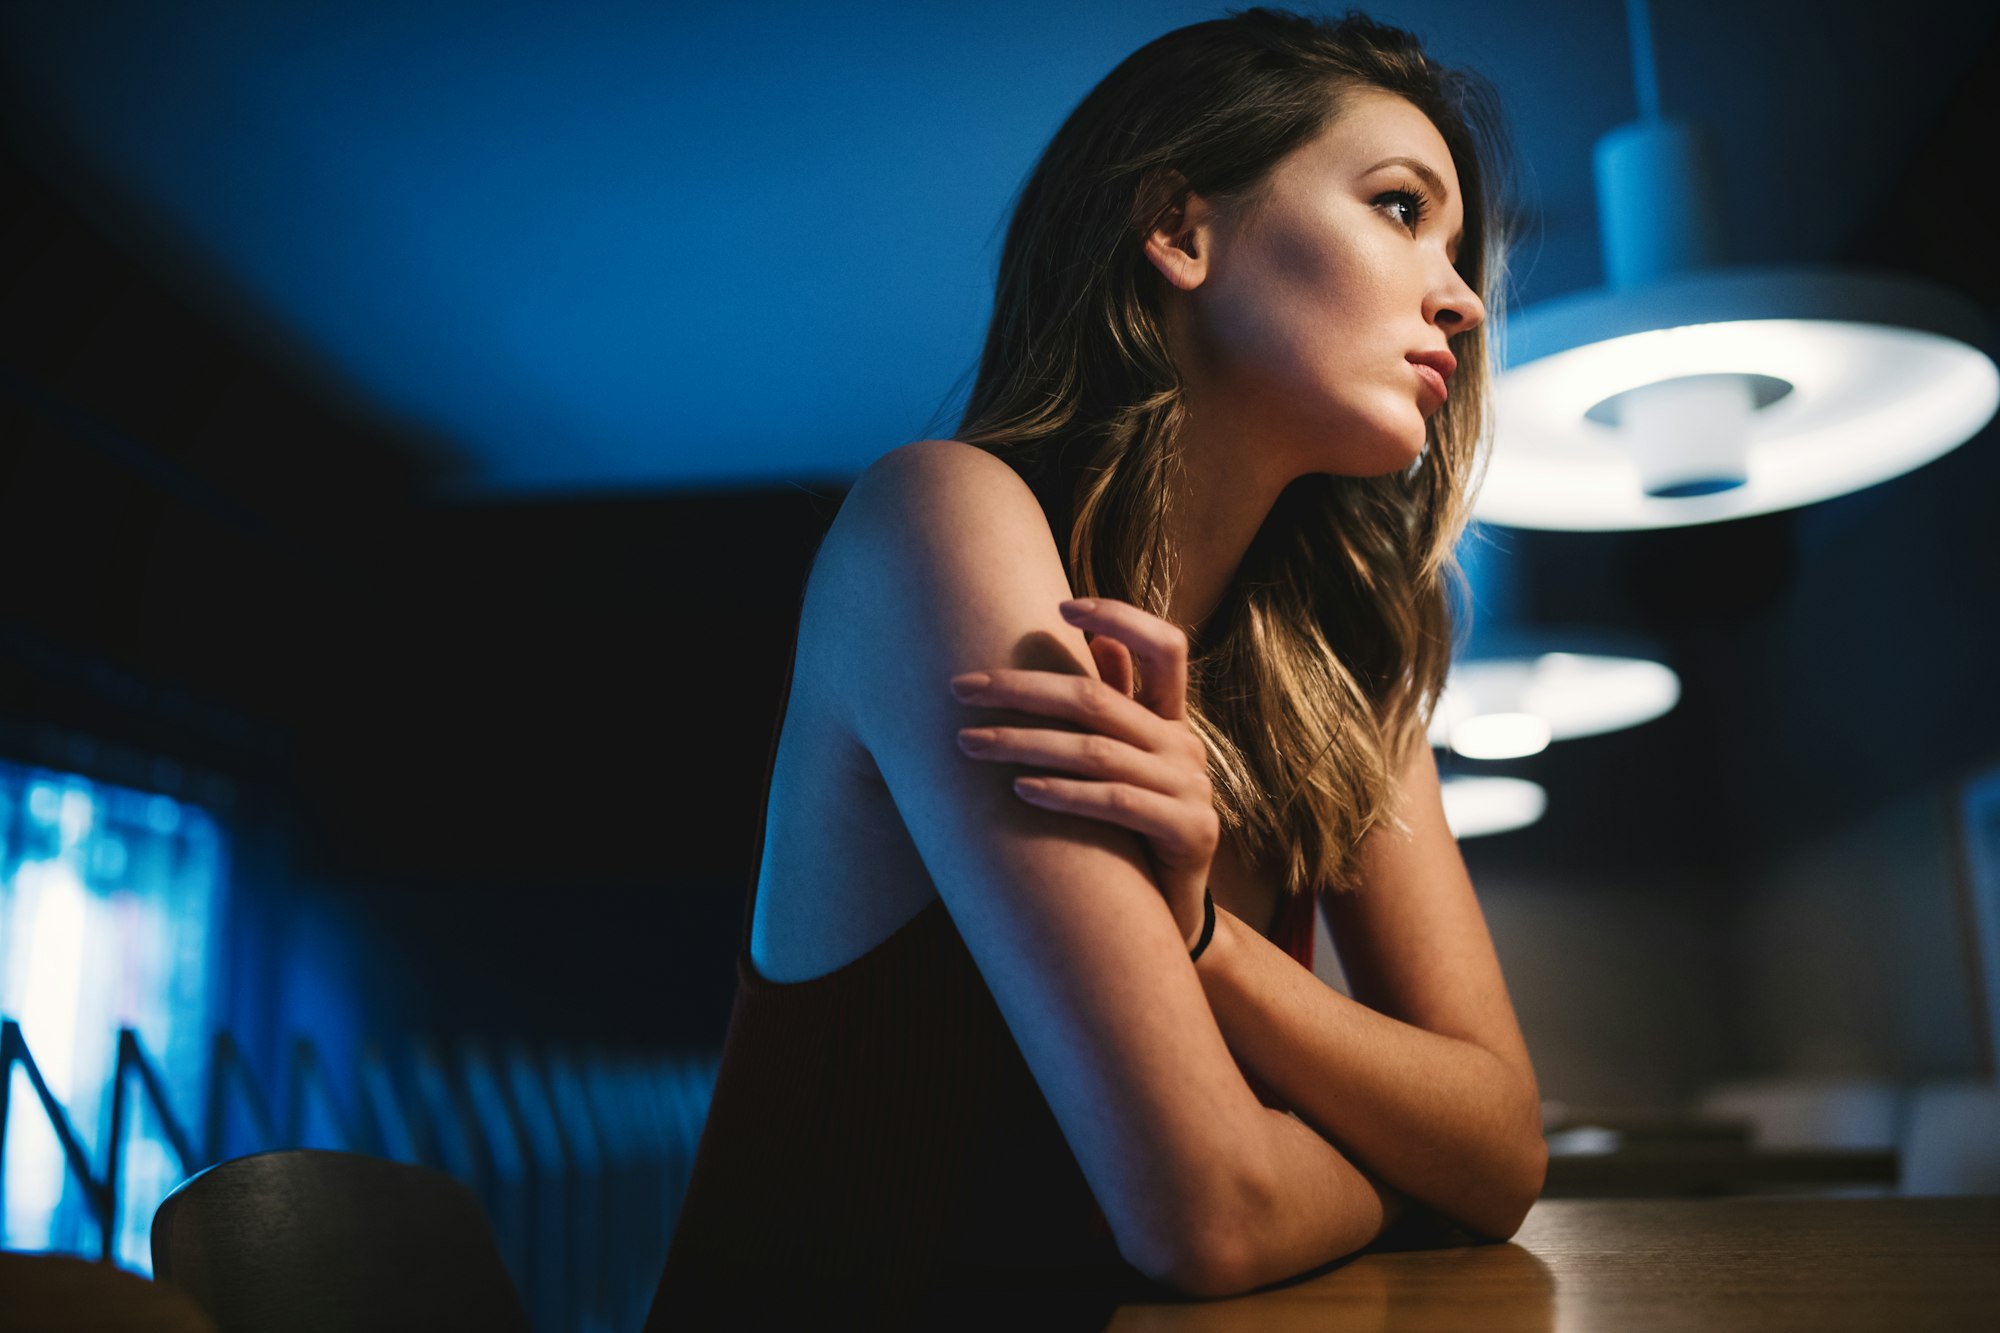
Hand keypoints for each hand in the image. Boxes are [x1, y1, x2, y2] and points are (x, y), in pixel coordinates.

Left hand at [950, 597, 1218, 950]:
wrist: (1171, 919)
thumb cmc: (1132, 835)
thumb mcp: (1124, 767)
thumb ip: (1113, 705)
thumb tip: (1092, 636)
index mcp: (1171, 720)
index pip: (1166, 647)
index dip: (1121, 617)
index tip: (1061, 606)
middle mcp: (1185, 745)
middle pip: (1100, 699)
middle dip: (1021, 689)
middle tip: (960, 688)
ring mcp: (1192, 788)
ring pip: (1097, 751)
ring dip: (1024, 743)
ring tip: (968, 743)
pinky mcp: (1191, 831)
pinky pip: (1118, 804)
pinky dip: (1065, 793)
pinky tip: (1020, 790)